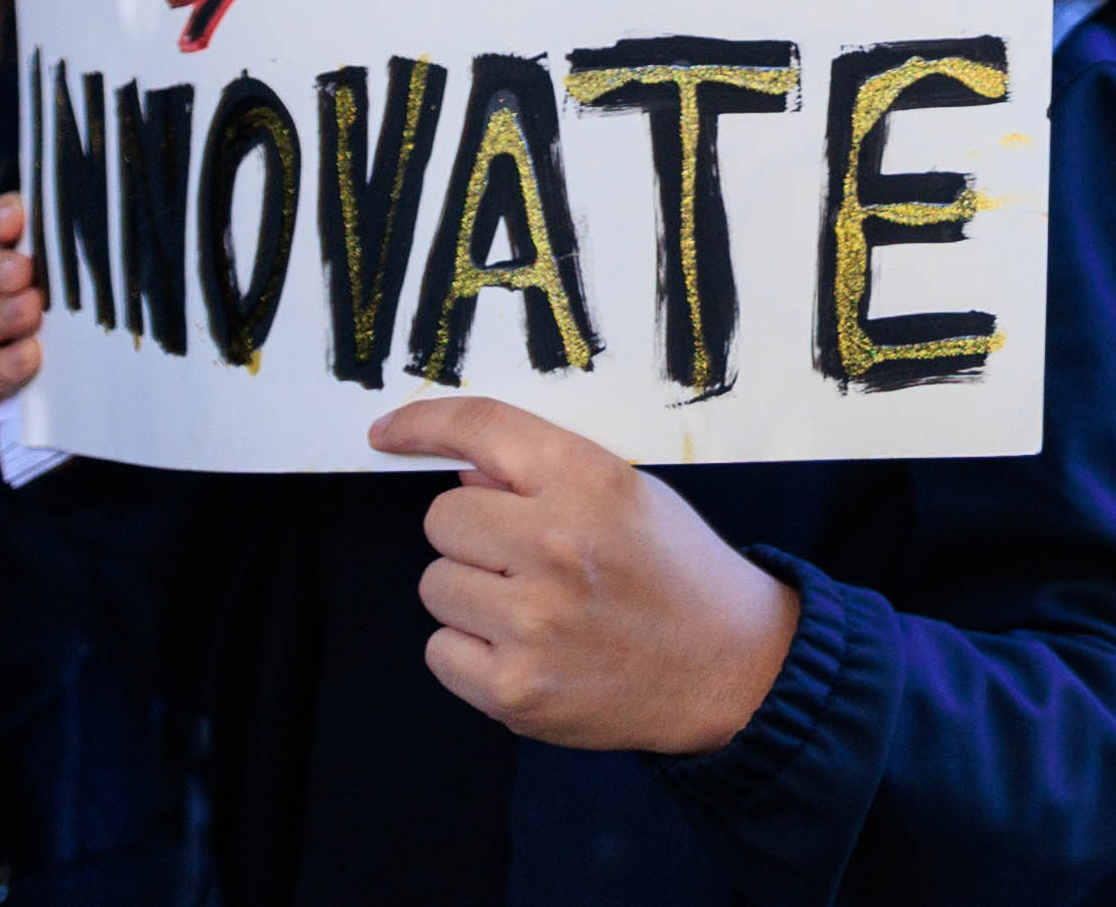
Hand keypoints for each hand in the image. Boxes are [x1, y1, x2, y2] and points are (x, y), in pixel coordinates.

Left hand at [367, 396, 803, 754]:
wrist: (729, 666)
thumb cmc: (675, 571)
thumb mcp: (629, 494)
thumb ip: (547, 476)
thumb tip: (463, 474)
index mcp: (589, 481)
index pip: (482, 428)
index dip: (421, 424)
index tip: (386, 433)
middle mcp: (557, 544)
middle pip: (441, 519)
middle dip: (472, 538)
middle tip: (524, 560)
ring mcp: (532, 623)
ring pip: (435, 586)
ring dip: (471, 597)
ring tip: (533, 611)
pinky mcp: (514, 691)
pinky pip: (441, 652)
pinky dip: (470, 654)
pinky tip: (524, 653)